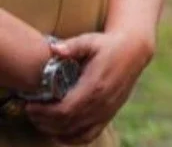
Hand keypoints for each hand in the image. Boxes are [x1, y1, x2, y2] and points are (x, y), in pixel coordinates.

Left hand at [26, 31, 154, 144]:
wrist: (134, 51)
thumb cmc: (109, 45)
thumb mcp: (91, 41)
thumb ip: (72, 46)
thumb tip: (54, 49)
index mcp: (94, 86)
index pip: (64, 110)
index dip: (43, 113)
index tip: (30, 105)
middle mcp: (101, 103)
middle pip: (66, 123)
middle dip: (43, 121)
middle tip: (31, 112)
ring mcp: (106, 111)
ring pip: (75, 132)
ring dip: (54, 130)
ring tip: (41, 120)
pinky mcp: (109, 114)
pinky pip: (89, 135)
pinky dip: (72, 139)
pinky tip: (59, 132)